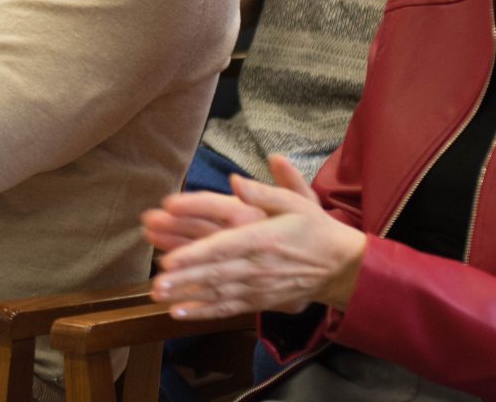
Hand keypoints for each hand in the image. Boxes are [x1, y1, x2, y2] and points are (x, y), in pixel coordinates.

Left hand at [145, 155, 366, 318]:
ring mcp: (258, 287)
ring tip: (159, 297)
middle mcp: (257, 266)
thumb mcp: (295, 201)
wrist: (340, 266)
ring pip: (217, 293)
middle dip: (183, 279)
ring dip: (187, 296)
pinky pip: (228, 308)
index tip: (171, 259)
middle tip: (155, 284)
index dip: (196, 254)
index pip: (223, 247)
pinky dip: (203, 312)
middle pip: (215, 274)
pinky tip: (178, 313)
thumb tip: (235, 181)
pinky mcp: (259, 300)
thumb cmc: (313, 228)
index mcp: (262, 238)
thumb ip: (264, 192)